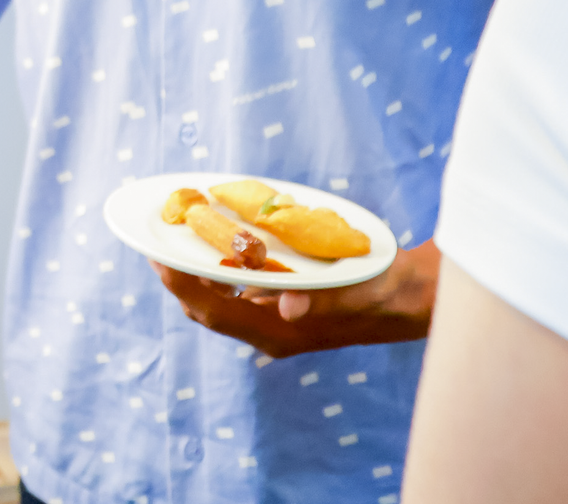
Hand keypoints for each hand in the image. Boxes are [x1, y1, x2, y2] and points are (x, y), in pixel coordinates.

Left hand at [152, 242, 438, 358]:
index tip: (158, 254)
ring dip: (196, 272)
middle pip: (207, 308)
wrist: (410, 299)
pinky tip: (222, 243)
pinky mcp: (282, 310)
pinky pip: (237, 292)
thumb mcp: (359, 287)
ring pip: (218, 301)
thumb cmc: (385, 289)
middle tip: (159, 235)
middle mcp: (270, 332)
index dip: (182, 284)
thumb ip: (325, 297)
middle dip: (179, 276)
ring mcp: (274, 323)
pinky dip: (220, 270)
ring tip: (180, 234)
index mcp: (281, 333)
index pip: (215, 312)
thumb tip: (288, 306)